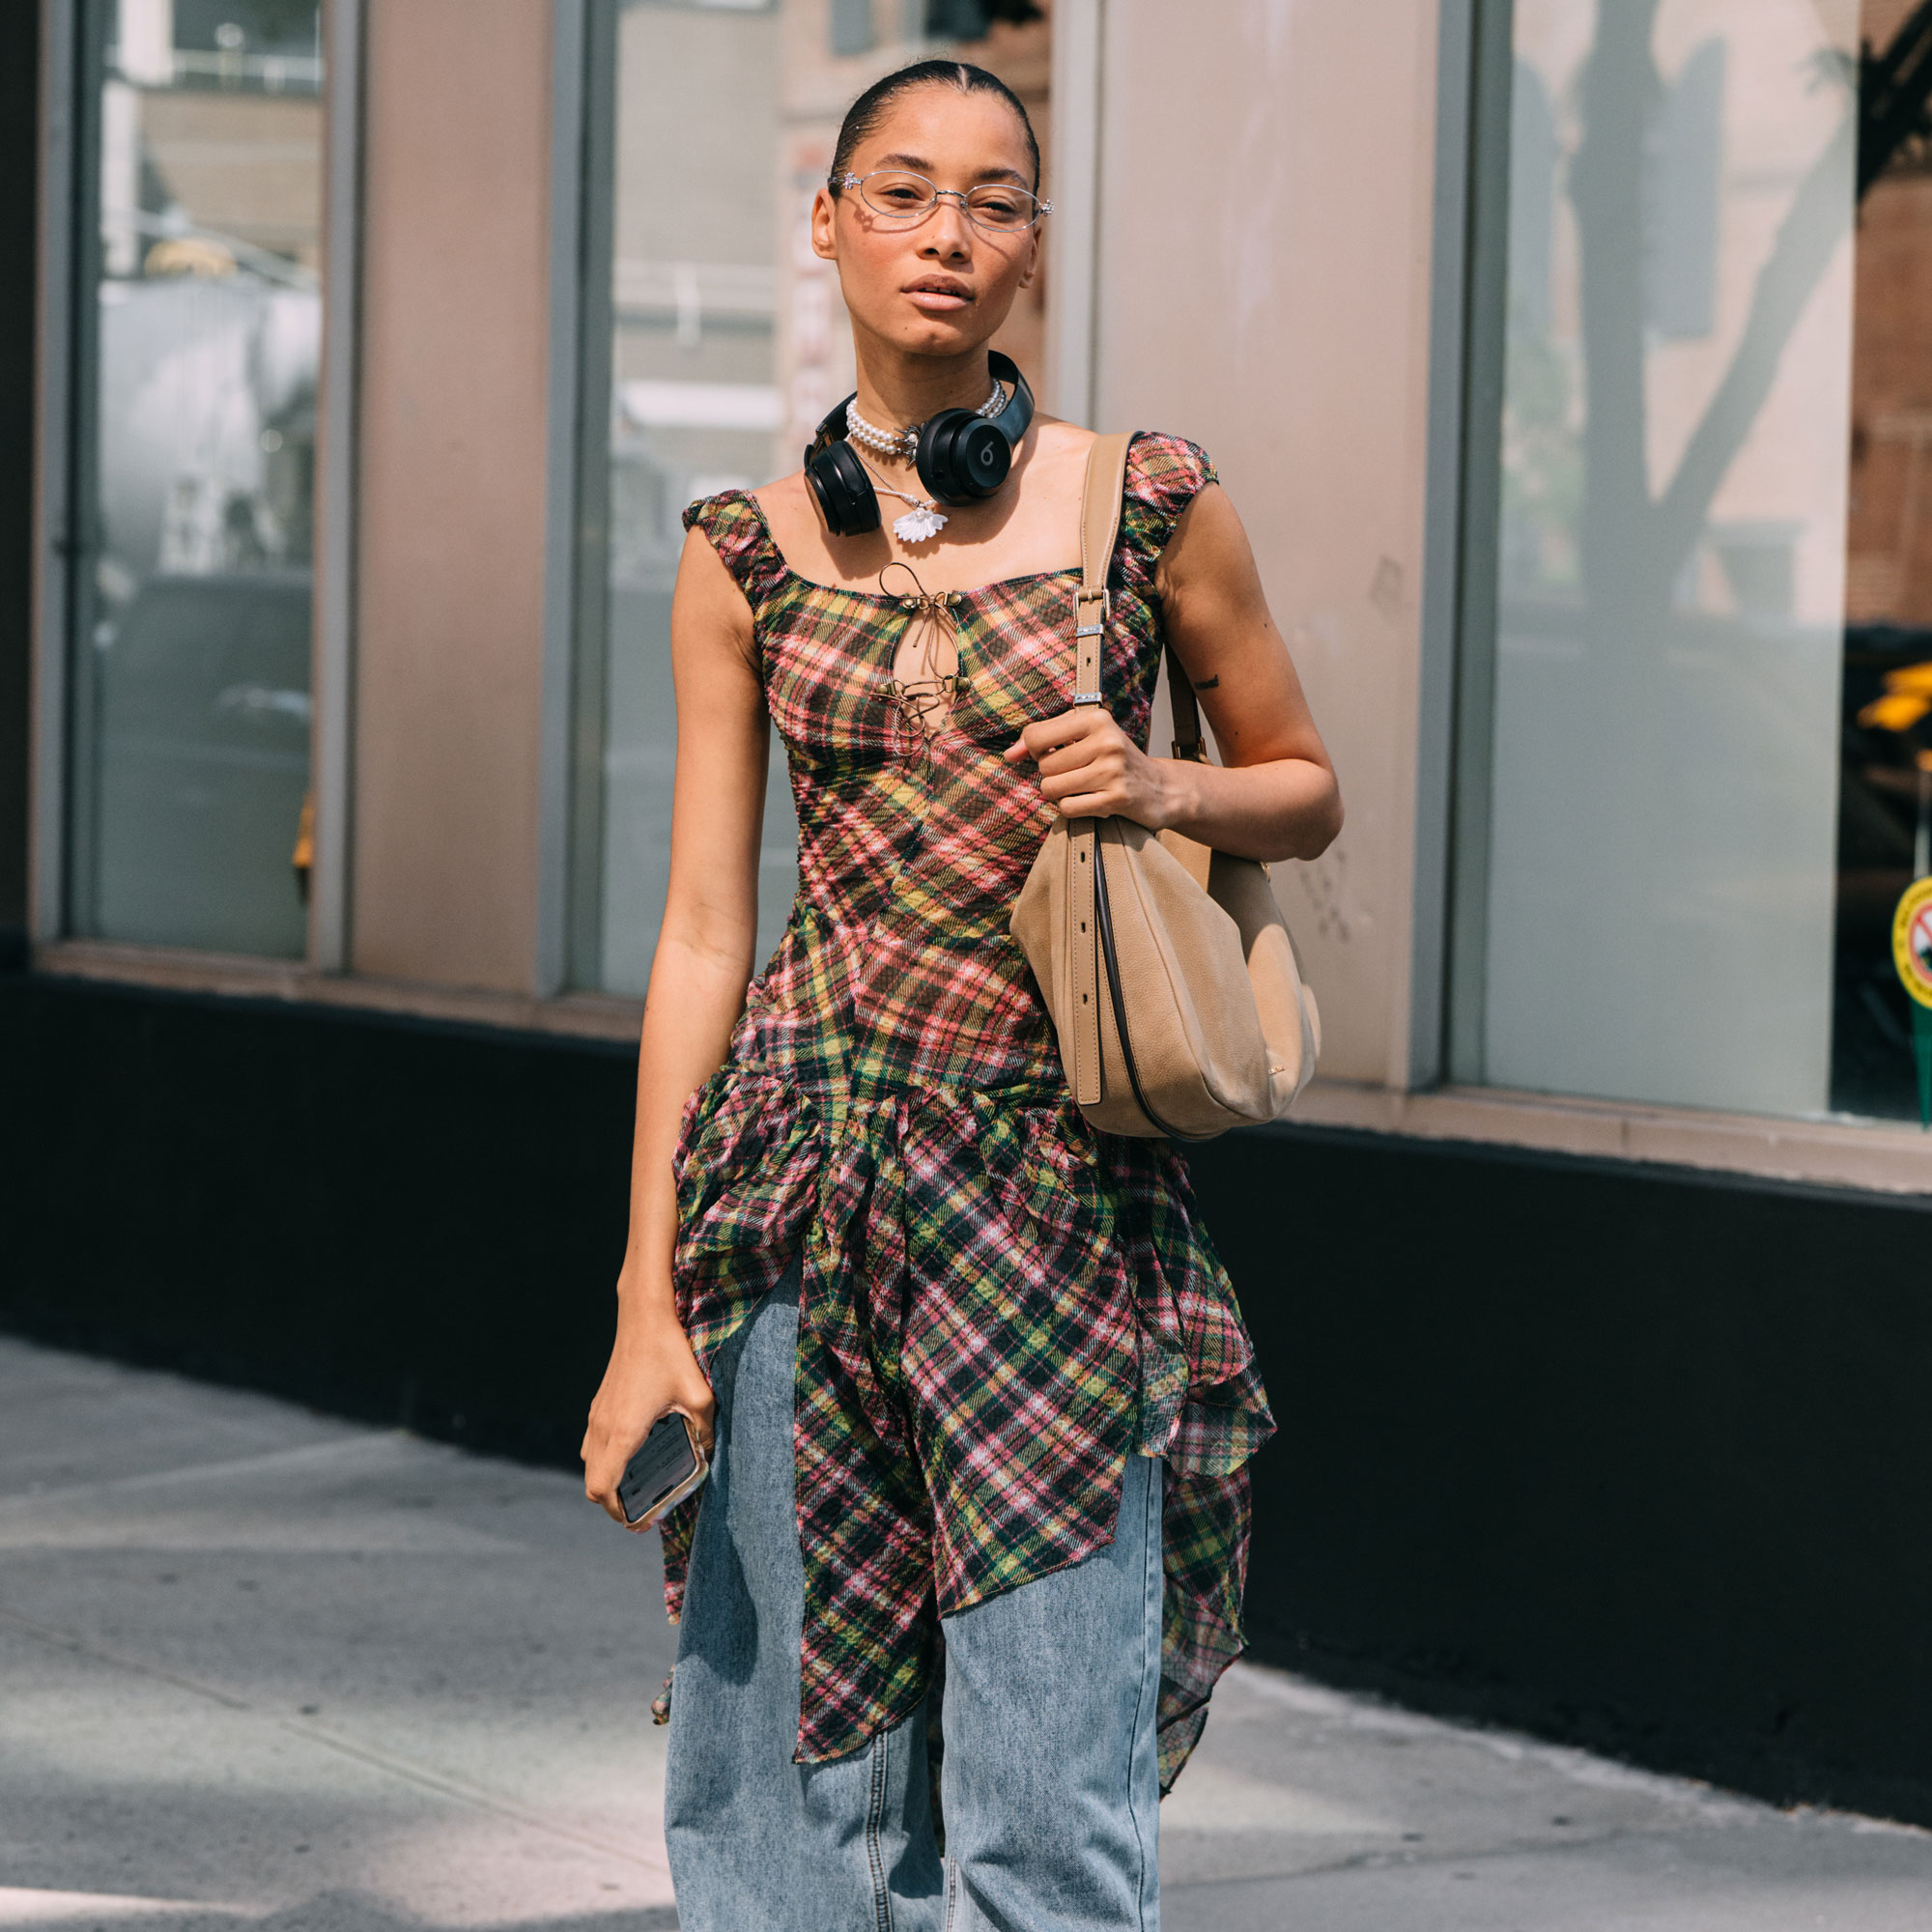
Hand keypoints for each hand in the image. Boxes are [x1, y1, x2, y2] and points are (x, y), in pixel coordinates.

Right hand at [581, 1299, 716, 1533]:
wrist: (644, 1316)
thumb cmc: (670, 1353)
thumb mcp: (700, 1397)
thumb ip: (704, 1434)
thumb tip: (707, 1456)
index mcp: (622, 1432)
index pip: (603, 1489)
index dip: (618, 1513)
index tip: (639, 1522)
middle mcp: (602, 1427)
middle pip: (592, 1484)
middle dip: (613, 1503)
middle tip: (641, 1509)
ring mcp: (597, 1414)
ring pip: (590, 1463)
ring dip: (607, 1480)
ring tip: (637, 1485)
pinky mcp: (600, 1403)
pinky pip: (593, 1443)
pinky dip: (605, 1458)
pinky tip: (634, 1451)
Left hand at [1003, 708, 1179, 824]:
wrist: (1161, 788)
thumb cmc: (1115, 759)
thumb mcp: (1084, 737)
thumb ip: (1044, 739)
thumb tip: (1009, 754)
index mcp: (1096, 719)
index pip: (1036, 736)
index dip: (1035, 751)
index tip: (1053, 753)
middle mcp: (1106, 741)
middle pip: (1044, 767)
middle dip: (1053, 775)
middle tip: (1076, 773)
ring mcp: (1112, 771)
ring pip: (1051, 788)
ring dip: (1060, 793)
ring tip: (1081, 787)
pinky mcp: (1115, 798)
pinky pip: (1067, 807)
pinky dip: (1072, 808)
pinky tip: (1090, 800)